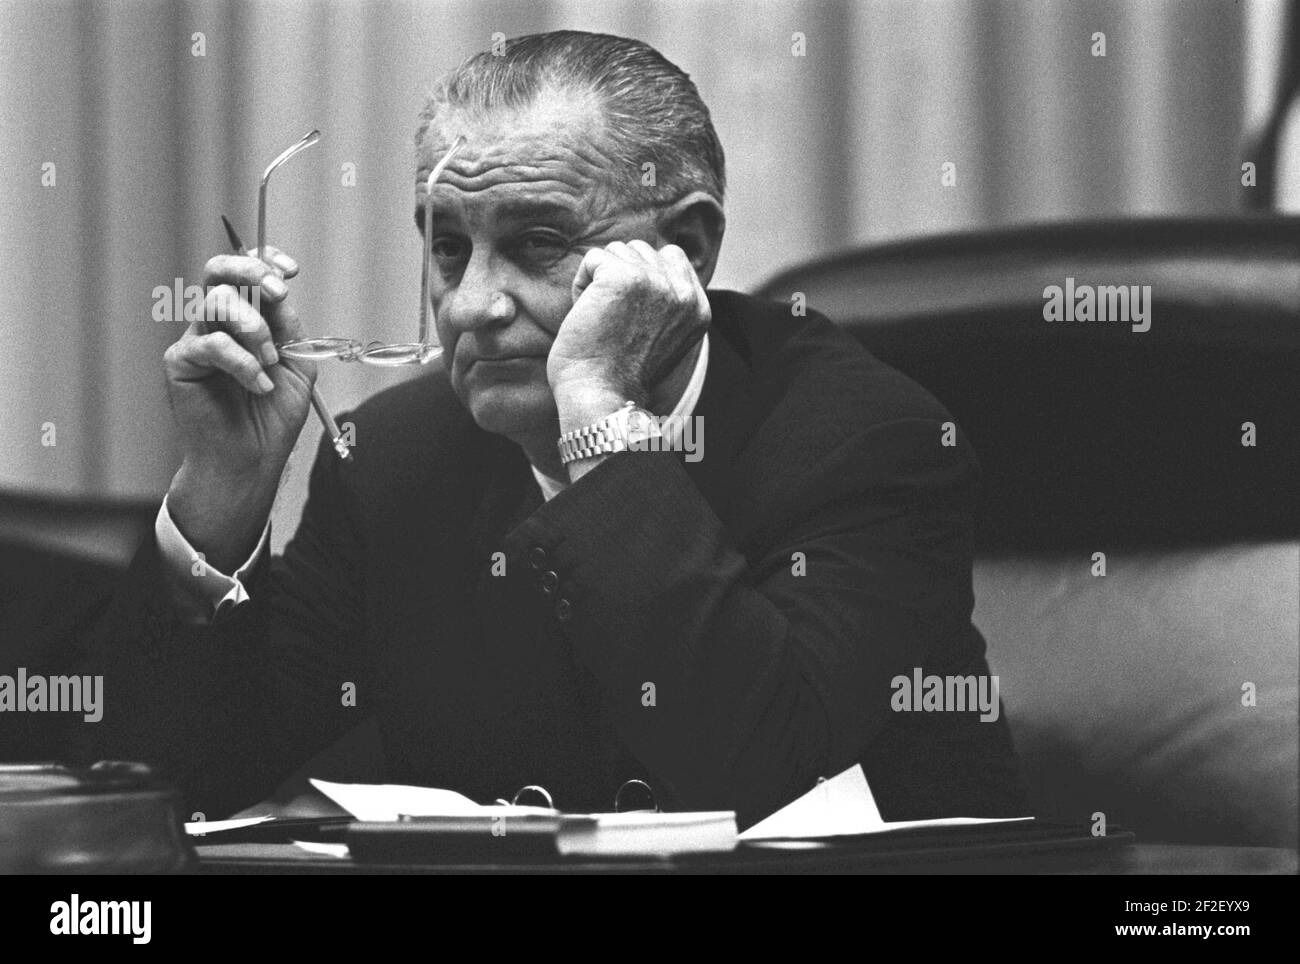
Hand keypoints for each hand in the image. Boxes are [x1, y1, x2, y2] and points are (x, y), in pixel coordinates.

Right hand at [162, 245, 312, 568]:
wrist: (250, 459)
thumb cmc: (271, 417)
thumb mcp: (295, 365)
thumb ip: (289, 328)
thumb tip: (279, 296)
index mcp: (247, 320)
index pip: (246, 276)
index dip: (265, 262)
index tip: (291, 270)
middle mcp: (218, 325)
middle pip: (219, 274)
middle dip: (252, 273)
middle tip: (278, 293)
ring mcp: (197, 340)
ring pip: (217, 303)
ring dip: (255, 329)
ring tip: (269, 363)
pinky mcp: (181, 362)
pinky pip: (211, 344)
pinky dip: (243, 363)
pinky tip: (257, 386)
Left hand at [547, 240, 709, 407]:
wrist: (600, 396)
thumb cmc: (619, 375)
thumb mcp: (663, 338)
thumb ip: (667, 302)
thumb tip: (649, 267)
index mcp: (699, 309)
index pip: (672, 257)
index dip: (642, 275)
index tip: (629, 313)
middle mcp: (684, 293)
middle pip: (642, 250)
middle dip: (619, 276)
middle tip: (612, 319)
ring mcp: (656, 282)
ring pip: (617, 251)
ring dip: (599, 280)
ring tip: (600, 317)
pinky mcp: (623, 277)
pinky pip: (593, 258)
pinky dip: (581, 285)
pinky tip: (586, 315)